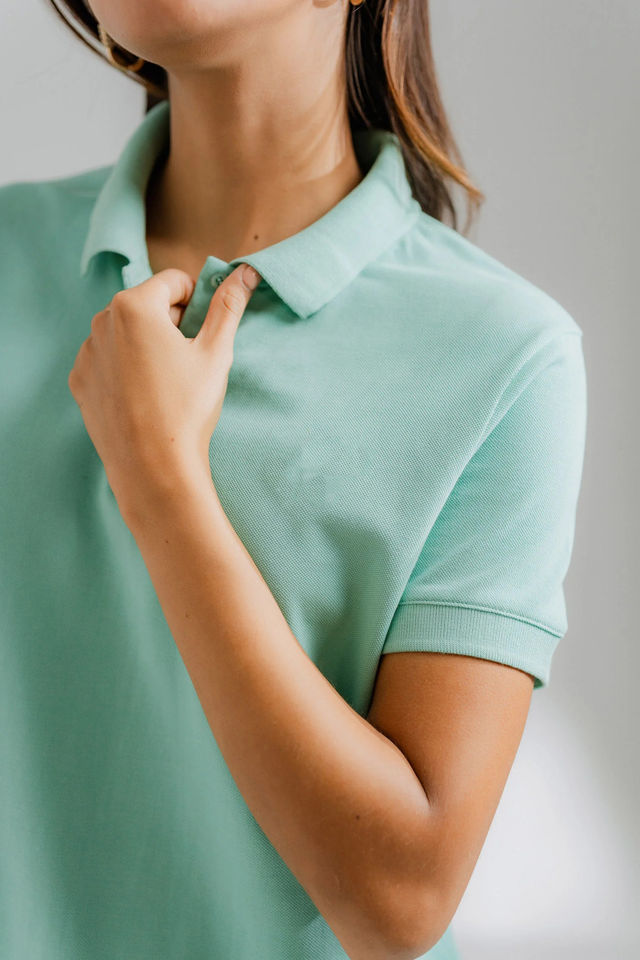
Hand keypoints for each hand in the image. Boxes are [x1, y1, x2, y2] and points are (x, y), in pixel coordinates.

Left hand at [68, 262, 261, 522]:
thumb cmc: (187, 408)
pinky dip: (126, 370)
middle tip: (189, 362)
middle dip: (170, 324)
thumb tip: (246, 272)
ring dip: (147, 345)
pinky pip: (108, 361)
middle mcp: (101, 322)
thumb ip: (229, 306)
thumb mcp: (217, 352)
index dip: (197, 302)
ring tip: (166, 384)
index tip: (204, 333)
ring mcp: (87, 353)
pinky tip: (144, 398)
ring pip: (125, 334)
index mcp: (134, 306)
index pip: (174, 282)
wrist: (153, 467)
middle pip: (147, 306)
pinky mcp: (80, 382)